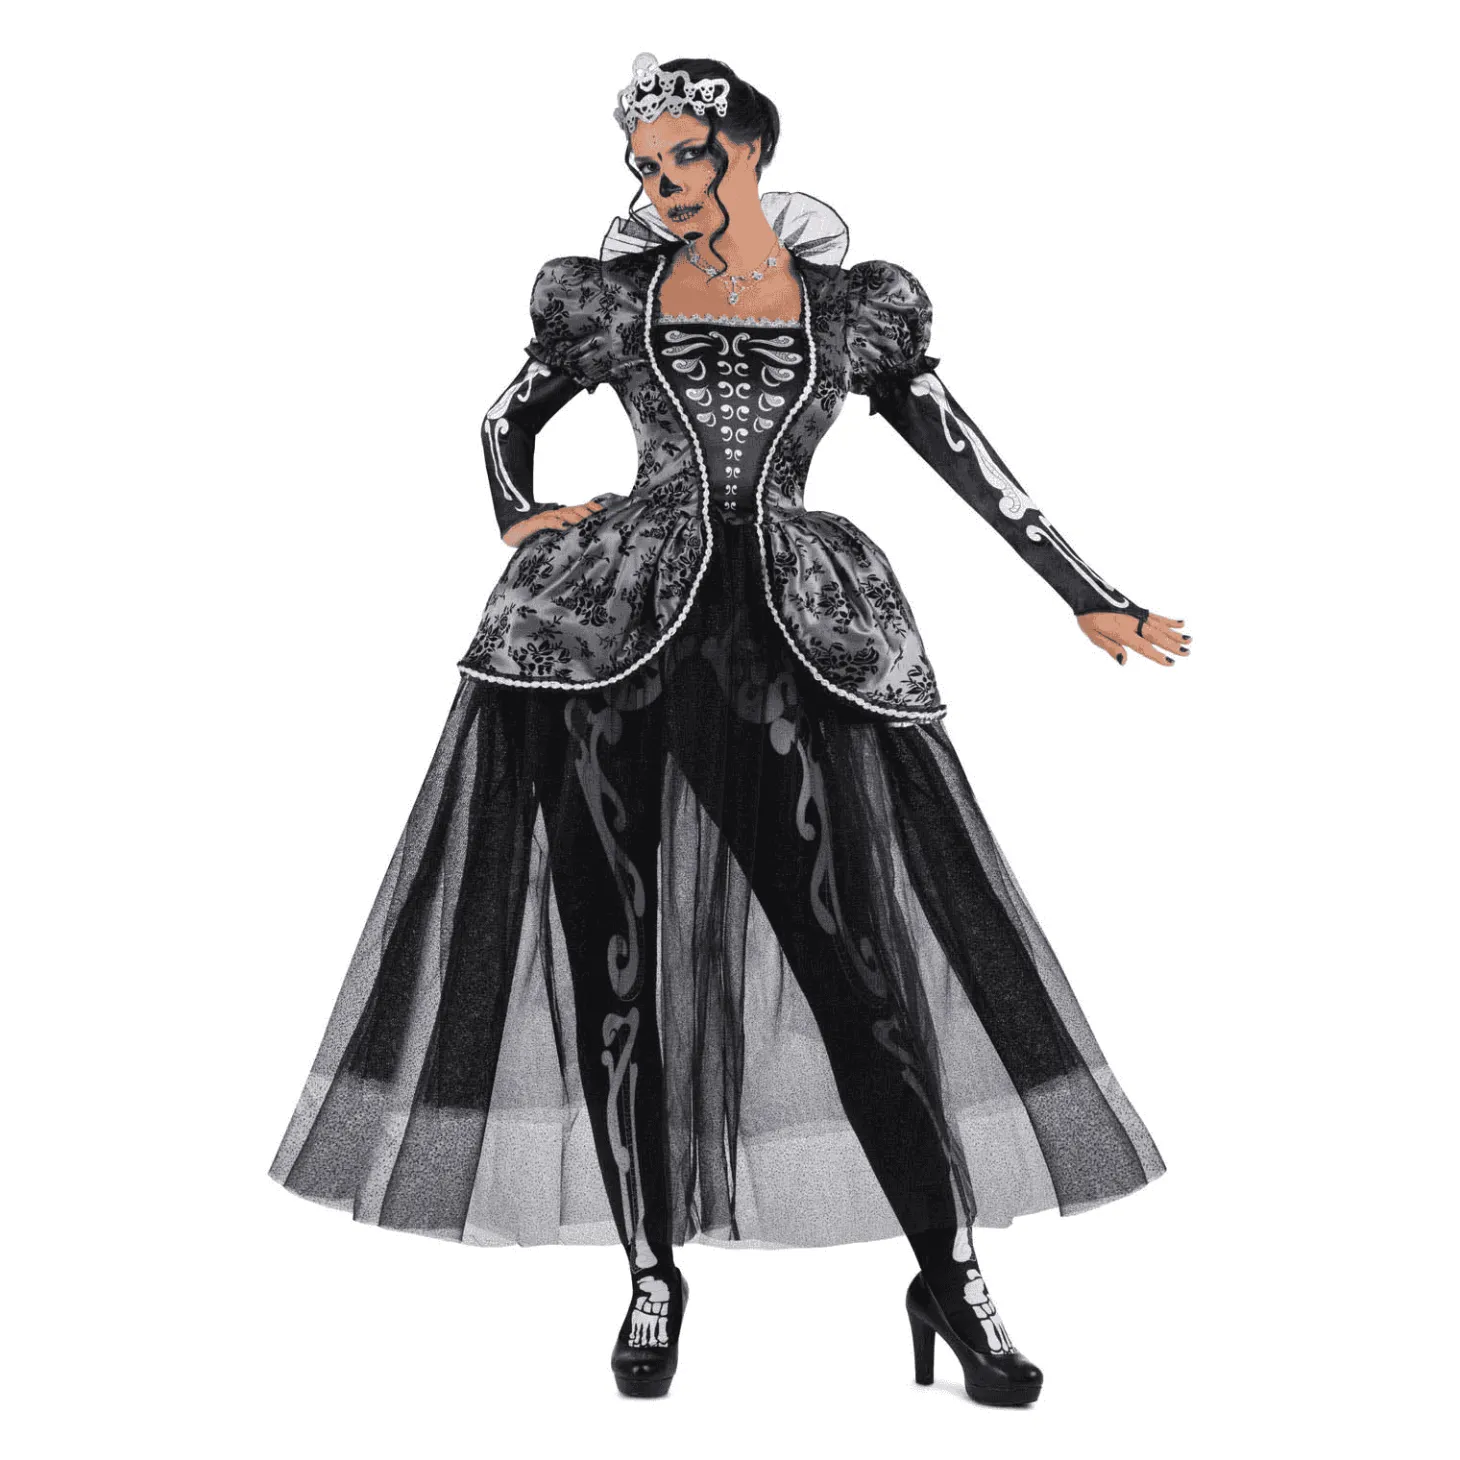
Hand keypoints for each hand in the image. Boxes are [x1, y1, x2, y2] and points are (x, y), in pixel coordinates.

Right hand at [502, 498, 604, 547]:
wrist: (511, 533)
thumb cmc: (535, 537)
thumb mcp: (555, 537)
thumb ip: (569, 536)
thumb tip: (587, 540)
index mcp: (562, 516)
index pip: (580, 509)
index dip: (593, 509)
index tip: (606, 513)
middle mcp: (555, 514)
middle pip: (574, 510)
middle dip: (587, 513)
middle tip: (599, 518)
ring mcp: (544, 517)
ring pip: (562, 514)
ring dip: (574, 517)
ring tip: (585, 522)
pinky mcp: (534, 524)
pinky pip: (546, 522)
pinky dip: (555, 523)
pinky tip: (564, 527)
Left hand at [1076, 609, 1191, 666]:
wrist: (1085, 593)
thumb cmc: (1087, 617)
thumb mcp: (1093, 635)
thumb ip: (1110, 647)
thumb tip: (1124, 662)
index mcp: (1121, 631)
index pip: (1143, 646)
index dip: (1157, 655)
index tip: (1171, 662)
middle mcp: (1132, 622)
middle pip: (1156, 636)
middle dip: (1173, 645)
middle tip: (1188, 653)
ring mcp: (1136, 614)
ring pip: (1160, 625)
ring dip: (1175, 633)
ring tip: (1190, 640)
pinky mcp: (1137, 608)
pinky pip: (1155, 616)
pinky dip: (1168, 620)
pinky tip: (1181, 623)